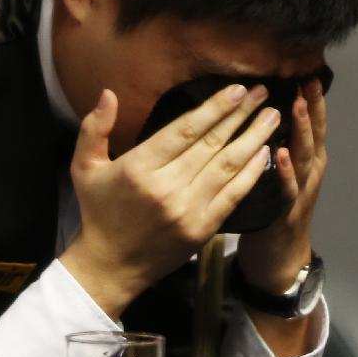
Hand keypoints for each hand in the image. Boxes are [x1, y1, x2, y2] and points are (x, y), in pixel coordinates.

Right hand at [60, 83, 280, 316]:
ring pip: (227, 166)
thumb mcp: (84, 167)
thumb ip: (94, 129)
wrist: (111, 266)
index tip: (237, 90)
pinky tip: (265, 154)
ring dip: (253, 139)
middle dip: (240, 116)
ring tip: (272, 118)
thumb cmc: (99, 213)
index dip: (214, 108)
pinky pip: (233, 195)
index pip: (185, 130)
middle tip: (263, 94)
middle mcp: (166, 187)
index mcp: (139, 168)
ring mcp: (187, 210)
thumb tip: (109, 94)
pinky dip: (251, 174)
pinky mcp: (202, 229)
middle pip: (211, 144)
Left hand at [236, 77, 327, 293]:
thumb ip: (275, 146)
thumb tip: (262, 112)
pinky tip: (280, 154)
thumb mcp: (278, 174)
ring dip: (302, 131)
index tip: (307, 71)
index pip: (312, 125)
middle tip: (308, 79)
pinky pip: (287, 189)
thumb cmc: (274, 212)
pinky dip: (285, 171)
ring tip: (298, 106)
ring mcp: (301, 193)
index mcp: (306, 162)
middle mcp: (309, 174)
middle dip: (312, 107)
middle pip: (314, 135)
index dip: (312, 100)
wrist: (279, 260)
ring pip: (305, 157)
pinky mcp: (286, 213)